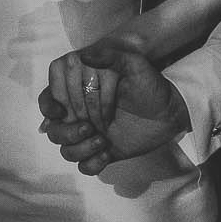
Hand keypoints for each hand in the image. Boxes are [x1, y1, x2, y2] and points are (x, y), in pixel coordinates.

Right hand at [37, 38, 188, 175]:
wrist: (170, 112)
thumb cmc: (151, 85)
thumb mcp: (134, 65)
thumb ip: (109, 56)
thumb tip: (83, 55)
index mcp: (81, 90)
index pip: (50, 97)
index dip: (49, 106)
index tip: (60, 111)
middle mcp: (80, 112)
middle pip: (53, 127)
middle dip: (68, 130)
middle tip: (89, 126)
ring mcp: (89, 133)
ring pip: (64, 149)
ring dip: (78, 148)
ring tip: (101, 141)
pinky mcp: (100, 151)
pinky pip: (83, 166)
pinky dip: (91, 163)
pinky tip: (106, 154)